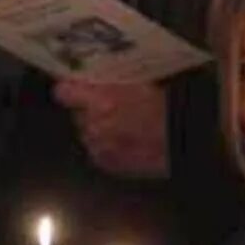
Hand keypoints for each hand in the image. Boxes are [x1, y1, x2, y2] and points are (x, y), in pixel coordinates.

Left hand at [52, 80, 169, 179]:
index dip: (69, 89)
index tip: (75, 87)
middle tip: (110, 106)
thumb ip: (113, 83)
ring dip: (98, 129)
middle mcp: (92, 124)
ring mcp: (98, 146)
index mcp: (98, 100)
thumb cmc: (165, 107)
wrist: (181, 139)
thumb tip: (102, 80)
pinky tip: (126, 142)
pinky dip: (107, 147)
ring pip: (87, 134)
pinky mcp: (107, 164)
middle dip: (88, 110)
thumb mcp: (139, 82)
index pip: (64, 92)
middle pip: (76, 114)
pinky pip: (98, 151)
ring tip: (122, 126)